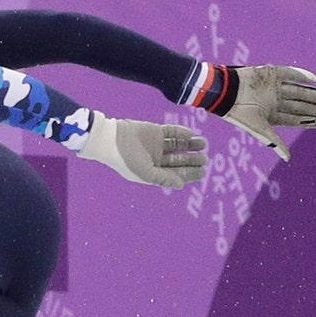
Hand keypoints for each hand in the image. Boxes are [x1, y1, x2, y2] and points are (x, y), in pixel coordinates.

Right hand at [78, 115, 206, 188]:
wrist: (111, 139)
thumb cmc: (126, 159)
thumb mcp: (145, 173)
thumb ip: (164, 179)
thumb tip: (181, 185)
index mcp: (152, 171)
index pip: (174, 173)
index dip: (189, 173)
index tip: (202, 172)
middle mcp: (155, 158)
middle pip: (178, 160)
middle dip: (192, 160)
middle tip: (205, 159)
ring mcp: (156, 144)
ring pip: (177, 145)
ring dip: (190, 145)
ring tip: (203, 144)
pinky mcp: (155, 131)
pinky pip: (172, 132)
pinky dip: (181, 133)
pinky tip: (190, 134)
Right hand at [219, 65, 315, 161]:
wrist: (224, 92)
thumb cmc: (240, 113)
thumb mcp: (259, 129)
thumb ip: (275, 142)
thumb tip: (289, 159)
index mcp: (272, 114)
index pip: (294, 118)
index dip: (309, 120)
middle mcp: (274, 100)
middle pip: (299, 104)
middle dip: (315, 107)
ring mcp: (274, 87)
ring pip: (299, 90)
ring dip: (313, 94)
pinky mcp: (271, 73)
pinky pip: (290, 73)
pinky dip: (302, 75)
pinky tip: (315, 80)